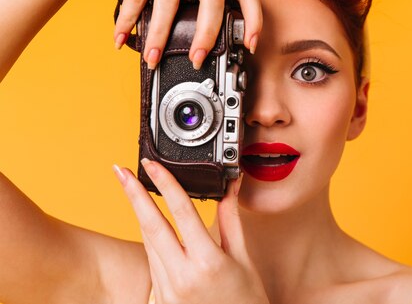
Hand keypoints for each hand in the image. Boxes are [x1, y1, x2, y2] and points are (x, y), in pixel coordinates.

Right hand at [79, 0, 261, 67]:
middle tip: (197, 59)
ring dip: (159, 35)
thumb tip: (194, 45)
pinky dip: (128, 20)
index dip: (254, 18)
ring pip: (170, 0)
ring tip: (152, 58)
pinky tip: (122, 37)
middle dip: (207, 34)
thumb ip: (190, 1)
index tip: (251, 45)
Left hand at [113, 160, 268, 303]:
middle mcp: (182, 277)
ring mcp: (167, 291)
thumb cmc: (246, 301)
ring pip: (148, 243)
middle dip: (133, 194)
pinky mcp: (160, 300)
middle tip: (120, 171)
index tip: (152, 164)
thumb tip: (229, 187)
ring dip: (141, 215)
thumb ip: (230, 220)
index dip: (165, 183)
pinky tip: (150, 224)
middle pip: (151, 225)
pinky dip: (151, 240)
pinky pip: (152, 262)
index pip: (180, 211)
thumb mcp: (242, 258)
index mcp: (207, 262)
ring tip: (135, 190)